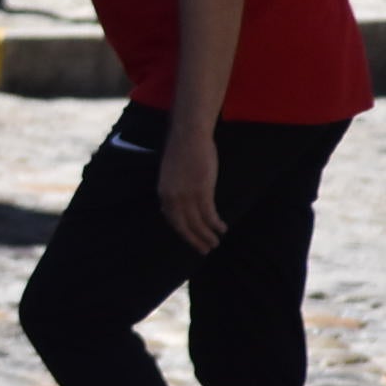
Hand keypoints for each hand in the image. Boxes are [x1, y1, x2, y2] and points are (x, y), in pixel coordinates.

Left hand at [158, 124, 225, 252]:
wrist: (189, 136)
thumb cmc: (182, 150)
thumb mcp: (171, 172)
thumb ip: (173, 187)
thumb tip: (178, 199)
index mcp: (163, 192)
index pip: (170, 219)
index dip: (181, 230)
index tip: (190, 237)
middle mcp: (172, 198)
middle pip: (183, 226)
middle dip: (194, 240)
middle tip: (203, 250)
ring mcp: (187, 196)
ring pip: (197, 223)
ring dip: (207, 236)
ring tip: (215, 243)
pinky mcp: (202, 192)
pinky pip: (209, 215)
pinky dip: (216, 225)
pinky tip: (222, 228)